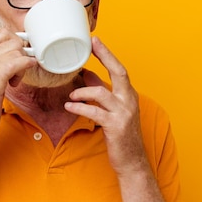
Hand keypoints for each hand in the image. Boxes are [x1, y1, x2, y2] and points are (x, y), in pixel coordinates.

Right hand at [0, 29, 37, 135]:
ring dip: (22, 65)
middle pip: (11, 41)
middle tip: (17, 70)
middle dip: (21, 53)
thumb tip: (17, 51)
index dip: (15, 43)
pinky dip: (24, 67)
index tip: (18, 57)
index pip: (2, 34)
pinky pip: (16, 63)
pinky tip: (20, 78)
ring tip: (15, 80)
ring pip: (16, 51)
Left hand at [64, 37, 145, 174]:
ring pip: (101, 93)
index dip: (107, 54)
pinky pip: (93, 112)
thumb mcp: (114, 110)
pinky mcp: (115, 126)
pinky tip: (70, 107)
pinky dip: (79, 108)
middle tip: (90, 46)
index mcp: (129, 95)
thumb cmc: (121, 135)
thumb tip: (88, 75)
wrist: (132, 161)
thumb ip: (102, 92)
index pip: (119, 69)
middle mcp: (129, 101)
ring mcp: (124, 113)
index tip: (95, 41)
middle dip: (104, 56)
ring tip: (71, 96)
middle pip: (118, 72)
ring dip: (82, 92)